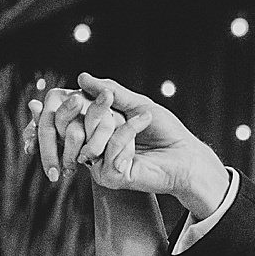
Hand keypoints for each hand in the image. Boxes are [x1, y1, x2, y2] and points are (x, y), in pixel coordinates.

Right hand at [25, 74, 228, 215]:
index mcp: (96, 133)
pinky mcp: (110, 177)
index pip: (68, 120)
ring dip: (120, 123)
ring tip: (145, 118)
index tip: (88, 94)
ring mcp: (99, 166)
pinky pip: (111, 147)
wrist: (186, 156)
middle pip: (74, 129)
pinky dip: (130, 133)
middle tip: (111, 99)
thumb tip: (82, 78)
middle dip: (96, 110)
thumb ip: (109, 92)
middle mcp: (93, 151)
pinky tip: (144, 128)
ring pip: (92, 138)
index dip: (70, 105)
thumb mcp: (136, 104)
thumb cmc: (164, 131)